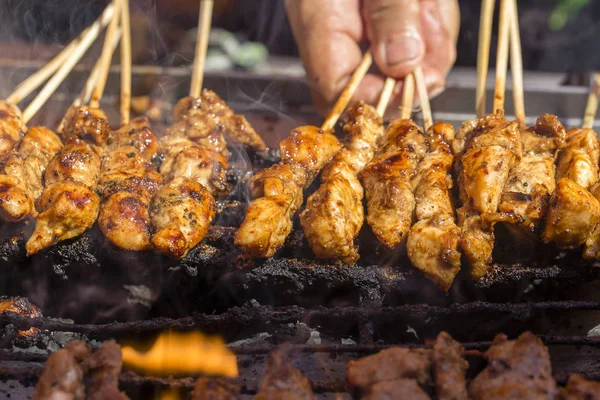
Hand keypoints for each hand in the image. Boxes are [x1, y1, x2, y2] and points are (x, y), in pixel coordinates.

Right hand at [285, 0, 459, 114]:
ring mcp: (356, 30)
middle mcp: (332, 35)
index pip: (337, 90)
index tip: (417, 81)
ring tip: (429, 5)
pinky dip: (429, 30)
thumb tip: (403, 65)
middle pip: (369, 86)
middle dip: (412, 71)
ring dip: (428, 45)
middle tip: (432, 36)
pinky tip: (429, 5)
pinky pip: (408, 44)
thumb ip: (391, 12)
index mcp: (319, 23)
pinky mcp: (378, 24)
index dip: (377, 98)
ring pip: (396, 67)